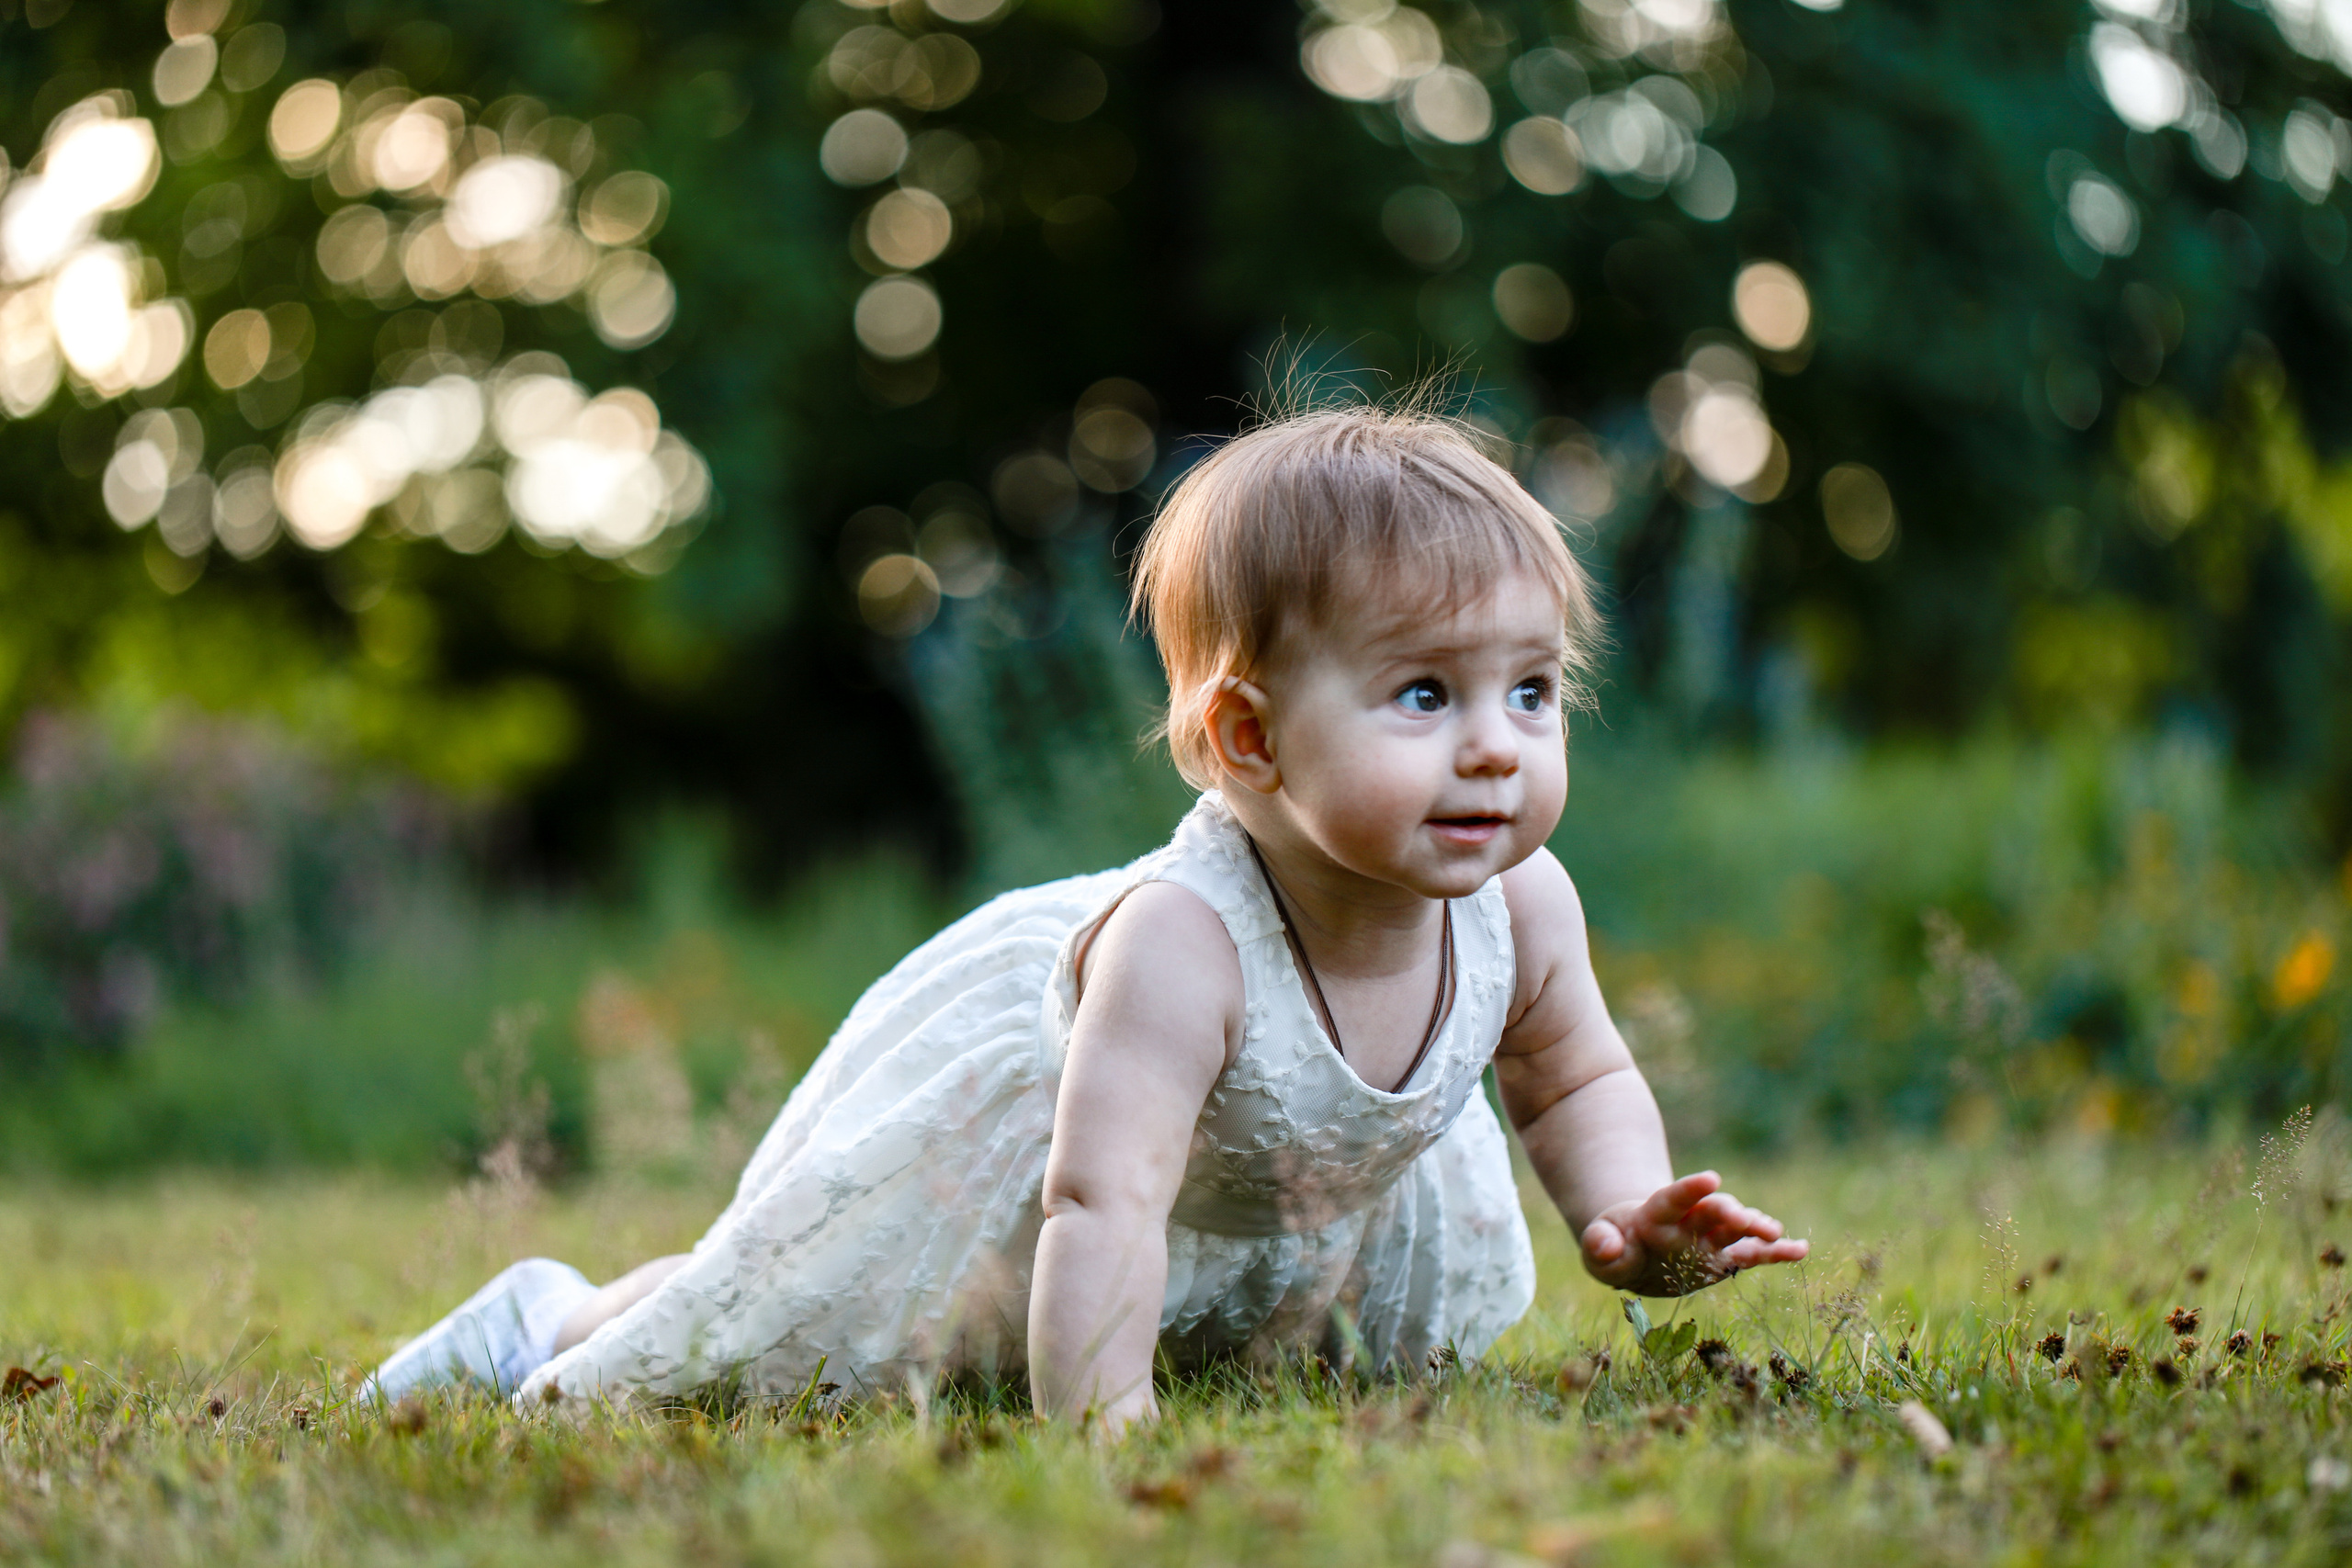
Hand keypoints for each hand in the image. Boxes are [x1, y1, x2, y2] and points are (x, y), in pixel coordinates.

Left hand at [1579, 1171, 1807, 1295]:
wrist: (1636, 1250)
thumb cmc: (1615, 1248)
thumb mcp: (1598, 1249)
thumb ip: (1599, 1246)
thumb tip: (1605, 1245)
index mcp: (1656, 1215)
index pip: (1672, 1198)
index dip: (1689, 1189)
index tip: (1711, 1177)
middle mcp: (1689, 1222)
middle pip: (1710, 1211)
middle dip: (1726, 1211)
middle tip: (1741, 1214)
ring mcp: (1710, 1237)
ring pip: (1736, 1228)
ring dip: (1754, 1227)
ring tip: (1774, 1231)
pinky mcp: (1726, 1256)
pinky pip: (1753, 1254)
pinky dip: (1776, 1253)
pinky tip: (1801, 1251)